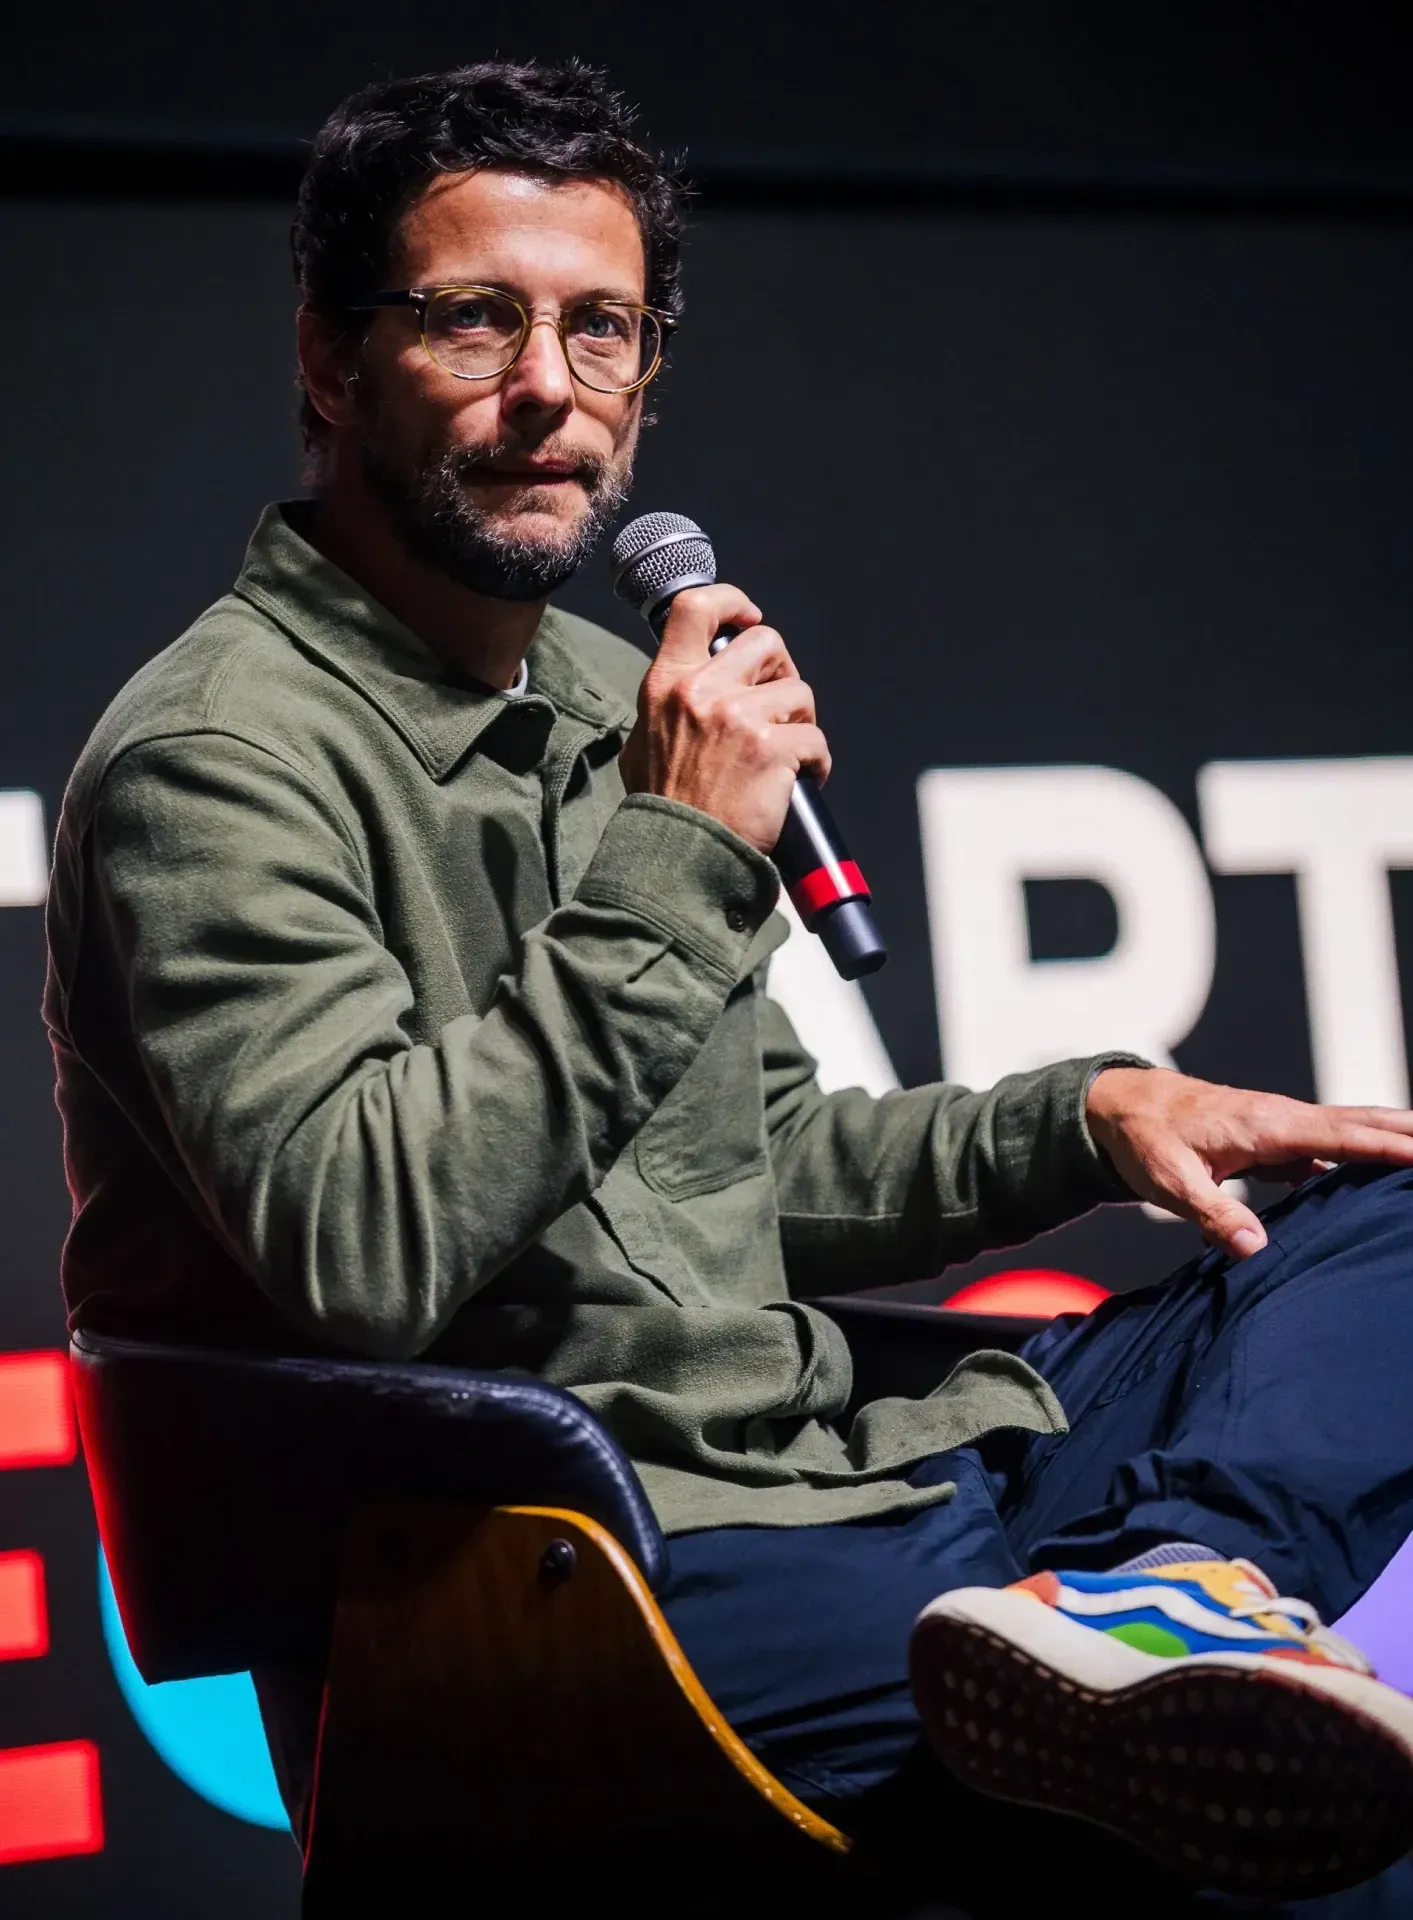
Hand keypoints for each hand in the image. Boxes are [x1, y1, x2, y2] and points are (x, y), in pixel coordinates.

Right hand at [618, 583, 830, 854]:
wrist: (677, 858)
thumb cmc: (664, 809)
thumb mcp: (643, 745)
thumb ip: (669, 709)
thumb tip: (692, 691)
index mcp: (667, 683)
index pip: (696, 607)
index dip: (733, 601)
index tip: (748, 617)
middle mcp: (702, 691)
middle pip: (766, 641)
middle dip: (782, 670)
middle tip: (779, 706)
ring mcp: (739, 719)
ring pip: (799, 693)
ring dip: (801, 724)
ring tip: (786, 757)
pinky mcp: (773, 750)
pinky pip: (816, 741)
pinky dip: (816, 763)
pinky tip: (798, 783)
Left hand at [1086, 1067, 1412, 1258]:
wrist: (1120, 1107)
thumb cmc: (1144, 1140)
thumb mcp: (1169, 1183)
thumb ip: (1213, 1214)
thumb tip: (1255, 1249)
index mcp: (1268, 1125)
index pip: (1347, 1134)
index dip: (1393, 1146)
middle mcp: (1285, 1118)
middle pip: (1365, 1123)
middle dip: (1411, 1136)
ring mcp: (1283, 1126)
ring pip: (1354, 1129)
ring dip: (1397, 1139)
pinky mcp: (1276, 1140)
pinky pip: (1333, 1144)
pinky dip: (1365, 1152)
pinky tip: (1384, 1175)